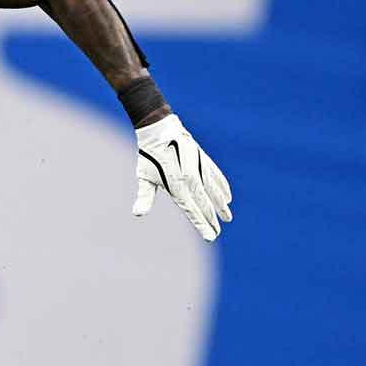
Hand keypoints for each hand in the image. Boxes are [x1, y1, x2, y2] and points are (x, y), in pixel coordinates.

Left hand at [133, 114, 232, 241]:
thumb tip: (137, 214)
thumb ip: (145, 196)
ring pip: (213, 190)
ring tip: (228, 216)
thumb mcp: (144, 176)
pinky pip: (216, 175)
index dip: (202, 224)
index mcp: (176, 185)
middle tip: (218, 232)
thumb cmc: (149, 156)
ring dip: (220, 204)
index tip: (210, 236)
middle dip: (212, 219)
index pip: (192, 210)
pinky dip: (222, 186)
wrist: (159, 128)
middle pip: (204, 203)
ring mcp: (198, 167)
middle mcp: (190, 178)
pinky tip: (227, 196)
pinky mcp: (203, 159)